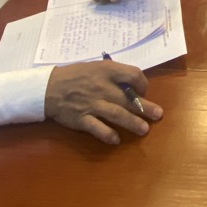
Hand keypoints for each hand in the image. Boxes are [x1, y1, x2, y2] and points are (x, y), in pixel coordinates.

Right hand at [44, 61, 161, 143]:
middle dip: (144, 108)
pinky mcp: (82, 119)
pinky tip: (116, 140)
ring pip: (116, 114)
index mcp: (106, 71)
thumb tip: (134, 86)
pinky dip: (107, 134)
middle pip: (128, 98)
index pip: (133, 74)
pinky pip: (97, 128)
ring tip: (144, 129)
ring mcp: (92, 104)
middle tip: (158, 115)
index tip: (143, 92)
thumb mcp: (96, 67)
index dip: (142, 84)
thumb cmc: (76, 76)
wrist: (49, 87)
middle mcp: (102, 87)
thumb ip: (114, 74)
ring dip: (131, 122)